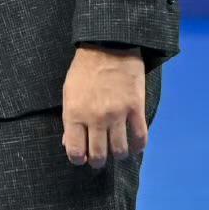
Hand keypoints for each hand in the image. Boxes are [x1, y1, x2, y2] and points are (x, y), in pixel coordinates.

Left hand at [60, 45, 147, 169]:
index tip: (80, 159)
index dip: (77, 159)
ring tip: (115, 153)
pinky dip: (137, 147)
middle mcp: (95, 118)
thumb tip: (68, 143)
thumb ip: (69, 120)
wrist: (108, 47)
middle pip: (98, 154)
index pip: (75, 150)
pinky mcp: (136, 109)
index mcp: (74, 114)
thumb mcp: (68, 93)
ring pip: (120, 150)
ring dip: (117, 155)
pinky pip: (140, 137)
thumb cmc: (83, 70)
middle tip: (98, 160)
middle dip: (97, 162)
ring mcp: (117, 114)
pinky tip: (133, 147)